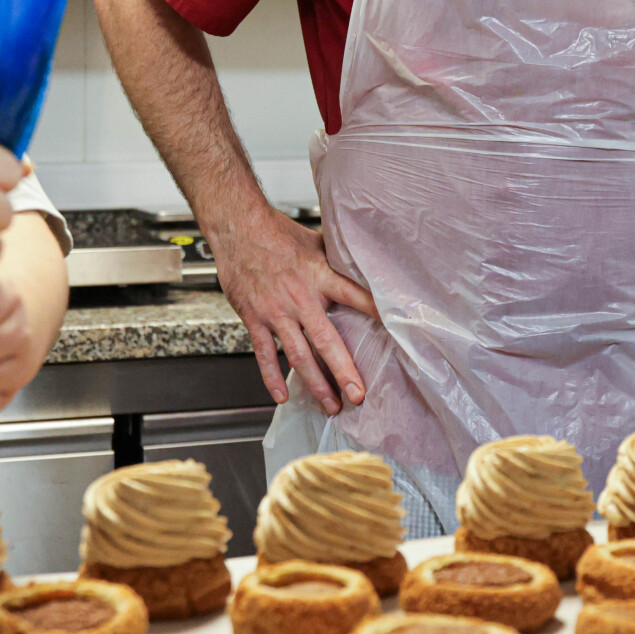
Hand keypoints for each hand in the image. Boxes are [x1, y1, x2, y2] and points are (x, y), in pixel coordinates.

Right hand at [214, 207, 375, 416]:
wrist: (238, 228)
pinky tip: (283, 395)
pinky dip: (272, 377)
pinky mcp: (254, 318)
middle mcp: (300, 297)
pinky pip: (264, 353)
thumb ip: (337, 259)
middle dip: (343, 371)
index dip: (375, 312)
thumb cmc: (277, 233)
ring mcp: (276, 311)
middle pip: (326, 340)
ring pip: (298, 355)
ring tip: (330, 405)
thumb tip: (365, 262)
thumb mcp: (316, 241)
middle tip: (358, 395)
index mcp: (319, 275)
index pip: (354, 296)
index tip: (396, 331)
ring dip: (315, 383)